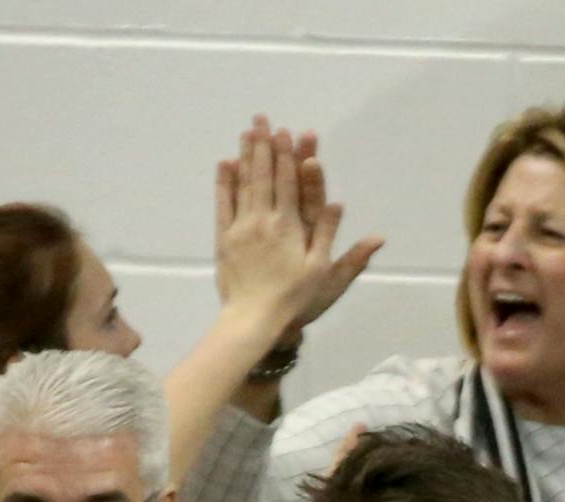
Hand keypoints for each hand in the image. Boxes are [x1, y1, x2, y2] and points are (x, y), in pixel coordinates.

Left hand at [215, 116, 381, 340]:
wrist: (254, 320)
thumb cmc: (295, 300)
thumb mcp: (325, 274)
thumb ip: (332, 236)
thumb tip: (341, 205)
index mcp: (290, 227)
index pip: (291, 183)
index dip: (291, 156)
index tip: (290, 133)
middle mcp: (265, 220)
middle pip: (266, 176)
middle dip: (267, 146)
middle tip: (264, 120)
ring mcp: (242, 227)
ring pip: (245, 183)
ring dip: (247, 155)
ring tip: (248, 132)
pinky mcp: (224, 238)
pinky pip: (223, 203)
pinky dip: (224, 182)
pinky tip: (226, 162)